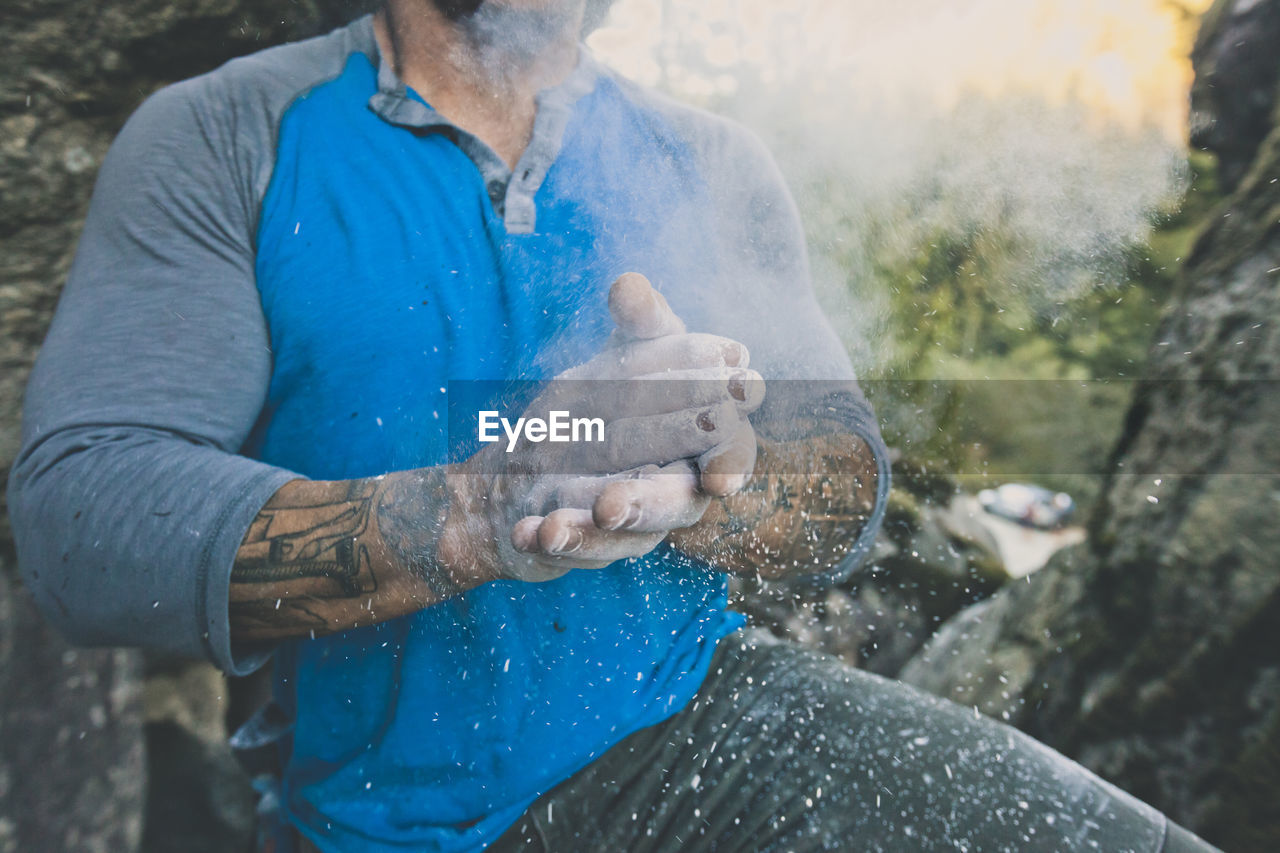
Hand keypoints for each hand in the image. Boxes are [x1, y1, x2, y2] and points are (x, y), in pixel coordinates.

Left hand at [453, 273, 763, 581]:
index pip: (730, 450)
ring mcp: (636, 523)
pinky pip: (577, 551)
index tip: (719, 476)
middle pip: (676, 503)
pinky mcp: (592, 544)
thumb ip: (640, 323)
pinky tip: (531, 532)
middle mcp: (677, 486)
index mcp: (704, 438)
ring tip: (559, 525)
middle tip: (612, 501)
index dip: (728, 461)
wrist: (545, 446)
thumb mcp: (626, 350)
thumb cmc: (613, 393)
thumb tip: (630, 286)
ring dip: (595, 535)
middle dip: (647, 503)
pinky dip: (556, 541)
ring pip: (628, 539)